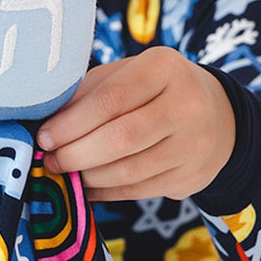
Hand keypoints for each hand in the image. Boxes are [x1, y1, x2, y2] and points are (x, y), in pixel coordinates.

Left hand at [35, 47, 235, 201]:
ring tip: (66, 172)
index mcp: (165, 68)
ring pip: (130, 170)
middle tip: (51, 160)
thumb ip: (89, 94)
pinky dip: (106, 192)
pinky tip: (87, 187)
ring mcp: (195, 144)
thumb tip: (47, 125)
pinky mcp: (193, 176)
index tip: (45, 136)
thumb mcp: (125, 75)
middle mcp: (187, 104)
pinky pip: (139, 190)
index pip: (110, 99)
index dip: (71, 123)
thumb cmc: (153, 90)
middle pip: (121, 138)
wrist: (215, 114)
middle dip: (76, 153)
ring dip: (88, 176)